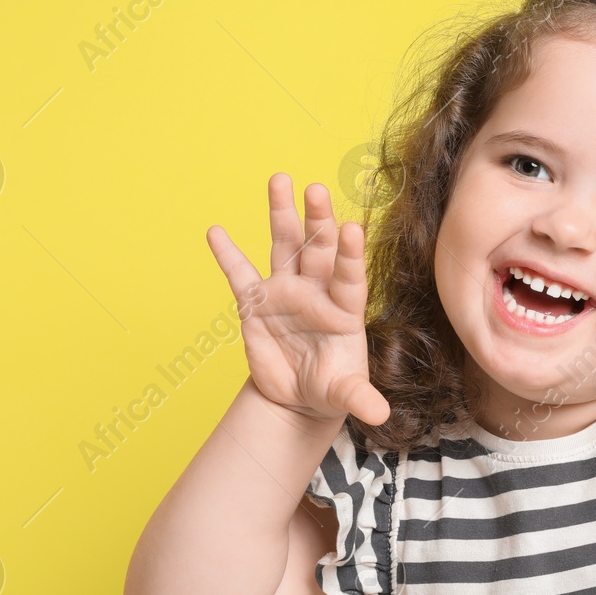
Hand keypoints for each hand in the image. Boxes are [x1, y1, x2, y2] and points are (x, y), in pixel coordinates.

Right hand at [206, 173, 390, 427]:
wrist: (299, 397)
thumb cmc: (329, 388)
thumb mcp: (345, 395)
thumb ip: (360, 398)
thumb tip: (380, 415)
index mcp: (345, 309)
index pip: (349, 276)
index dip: (350, 255)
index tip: (351, 228)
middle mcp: (317, 291)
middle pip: (318, 249)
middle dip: (317, 219)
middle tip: (315, 189)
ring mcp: (286, 292)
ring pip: (285, 245)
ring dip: (282, 214)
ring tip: (280, 179)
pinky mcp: (256, 302)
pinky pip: (240, 274)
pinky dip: (228, 254)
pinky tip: (216, 231)